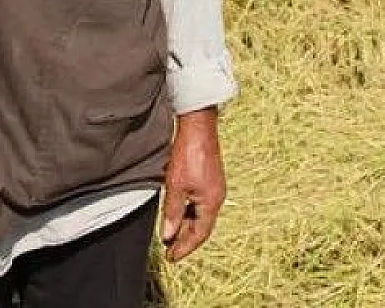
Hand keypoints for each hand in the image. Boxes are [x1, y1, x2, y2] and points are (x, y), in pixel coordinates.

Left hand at [160, 107, 224, 261]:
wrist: (198, 127)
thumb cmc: (189, 154)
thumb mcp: (175, 187)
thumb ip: (172, 213)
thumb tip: (168, 235)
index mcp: (211, 203)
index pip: (199, 234)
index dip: (185, 247)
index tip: (171, 257)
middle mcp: (216, 197)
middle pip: (201, 227)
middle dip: (185, 240)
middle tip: (170, 250)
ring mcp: (214, 188)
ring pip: (200, 215)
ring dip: (186, 226)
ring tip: (171, 235)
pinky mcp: (209, 179)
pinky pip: (200, 204)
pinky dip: (188, 213)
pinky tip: (178, 213)